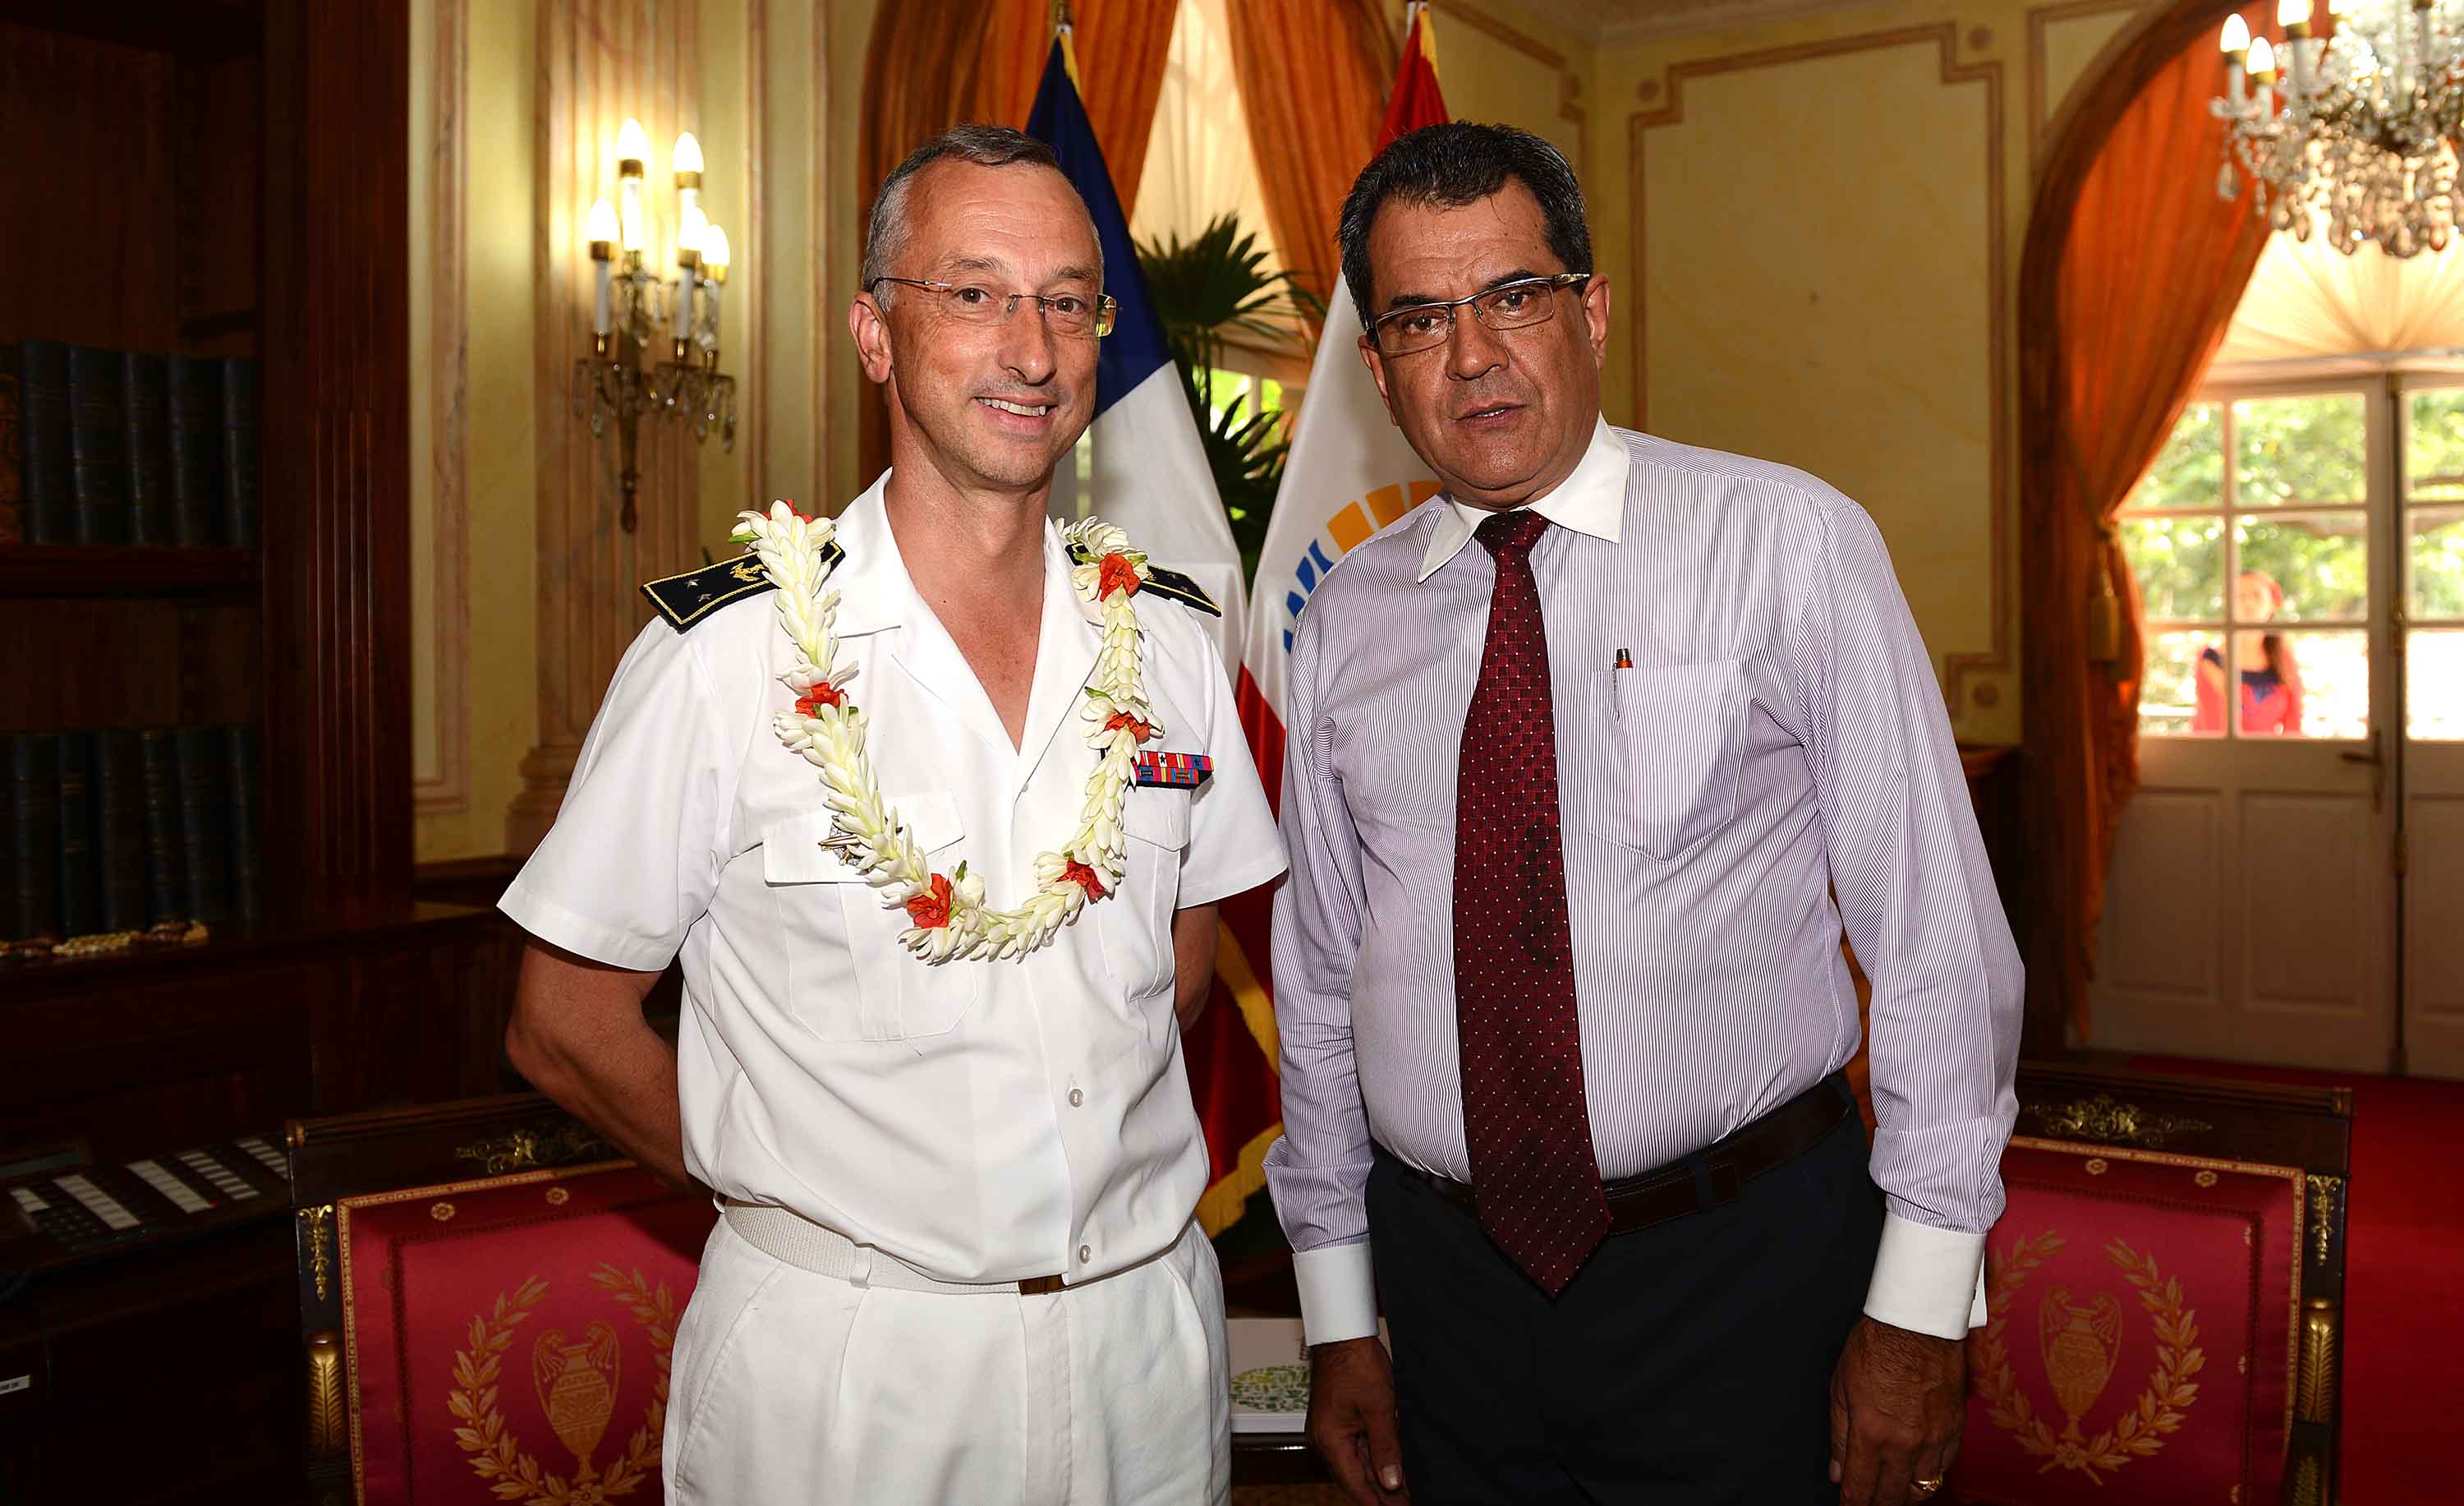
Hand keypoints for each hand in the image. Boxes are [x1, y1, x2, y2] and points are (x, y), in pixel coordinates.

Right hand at [1306, 1336, 1409, 1503]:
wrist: (1344, 1334)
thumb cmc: (1356, 1363)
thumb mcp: (1380, 1409)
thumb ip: (1386, 1448)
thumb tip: (1392, 1481)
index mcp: (1330, 1439)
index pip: (1355, 1484)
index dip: (1377, 1502)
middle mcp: (1326, 1439)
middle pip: (1355, 1477)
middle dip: (1381, 1492)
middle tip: (1406, 1502)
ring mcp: (1330, 1429)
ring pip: (1356, 1463)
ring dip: (1379, 1476)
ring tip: (1404, 1489)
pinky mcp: (1337, 1420)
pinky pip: (1356, 1447)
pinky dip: (1373, 1457)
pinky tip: (1391, 1465)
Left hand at [1828, 1316, 1965, 1503]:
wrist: (1918, 1323)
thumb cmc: (1876, 1347)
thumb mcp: (1841, 1389)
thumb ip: (1839, 1436)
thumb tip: (1838, 1472)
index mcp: (1870, 1433)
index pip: (1860, 1488)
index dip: (1853, 1505)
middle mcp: (1904, 1443)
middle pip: (1893, 1497)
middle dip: (1878, 1505)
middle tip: (1869, 1504)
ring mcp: (1934, 1439)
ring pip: (1923, 1489)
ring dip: (1906, 1496)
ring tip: (1893, 1494)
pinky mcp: (1954, 1430)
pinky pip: (1944, 1468)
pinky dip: (1931, 1476)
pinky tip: (1919, 1474)